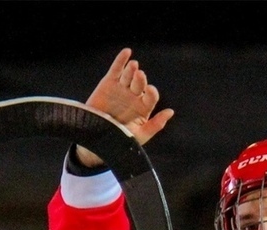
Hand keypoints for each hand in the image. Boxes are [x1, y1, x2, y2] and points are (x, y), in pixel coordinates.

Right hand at [76, 48, 174, 167]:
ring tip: (134, 65)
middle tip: (140, 76)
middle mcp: (134, 97)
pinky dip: (121, 60)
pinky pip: (116, 70)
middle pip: (140, 84)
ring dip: (132, 70)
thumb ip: (155, 125)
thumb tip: (171, 111)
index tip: (150, 91)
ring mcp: (122, 89)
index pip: (151, 97)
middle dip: (140, 80)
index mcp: (143, 108)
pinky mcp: (108, 83)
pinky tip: (127, 52)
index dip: (152, 93)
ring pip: (129, 76)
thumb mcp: (140, 136)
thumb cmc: (119, 140)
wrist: (95, 139)